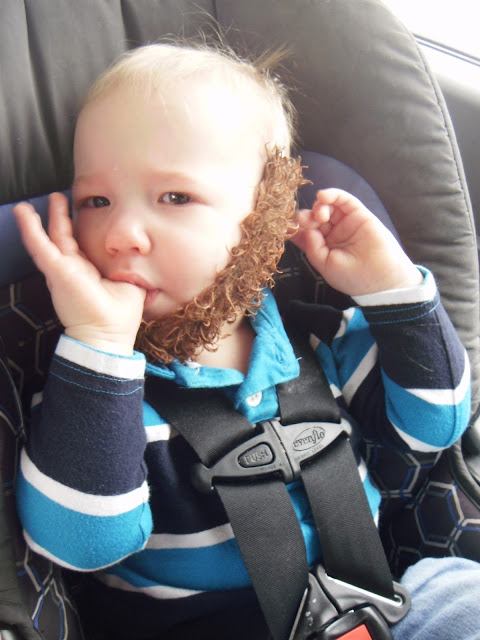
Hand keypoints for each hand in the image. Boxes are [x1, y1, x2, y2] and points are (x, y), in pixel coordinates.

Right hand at [13, 193, 145, 353]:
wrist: (106, 336)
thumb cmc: (119, 317)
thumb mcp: (130, 286)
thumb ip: (131, 271)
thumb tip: (143, 263)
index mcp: (88, 273)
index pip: (81, 247)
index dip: (78, 229)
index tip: (80, 211)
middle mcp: (73, 271)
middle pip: (63, 238)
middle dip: (60, 217)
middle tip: (58, 198)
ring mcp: (62, 270)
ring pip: (47, 240)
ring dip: (39, 221)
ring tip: (34, 203)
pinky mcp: (56, 271)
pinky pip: (39, 246)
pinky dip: (30, 229)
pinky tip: (23, 214)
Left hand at [292, 188, 422, 295]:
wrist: (380, 279)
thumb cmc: (352, 277)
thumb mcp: (324, 264)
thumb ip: (311, 246)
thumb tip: (301, 229)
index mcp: (322, 247)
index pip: (304, 232)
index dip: (295, 227)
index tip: (285, 227)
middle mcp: (332, 233)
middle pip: (313, 217)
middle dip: (305, 217)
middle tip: (303, 221)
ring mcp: (344, 222)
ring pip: (326, 206)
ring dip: (317, 207)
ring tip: (318, 215)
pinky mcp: (358, 213)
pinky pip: (342, 199)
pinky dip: (331, 194)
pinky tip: (322, 196)